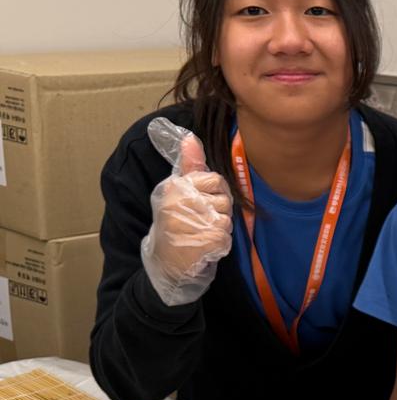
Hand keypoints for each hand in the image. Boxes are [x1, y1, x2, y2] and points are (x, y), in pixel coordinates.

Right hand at [141, 119, 232, 305]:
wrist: (165, 262)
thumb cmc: (174, 223)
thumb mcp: (177, 192)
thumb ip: (189, 165)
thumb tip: (190, 137)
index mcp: (176, 186)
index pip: (216, 179)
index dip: (214, 193)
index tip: (200, 202)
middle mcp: (183, 201)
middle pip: (225, 199)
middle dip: (218, 211)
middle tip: (199, 221)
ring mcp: (194, 221)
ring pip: (227, 218)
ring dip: (219, 229)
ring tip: (199, 234)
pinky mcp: (206, 240)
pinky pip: (226, 236)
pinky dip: (219, 244)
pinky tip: (203, 246)